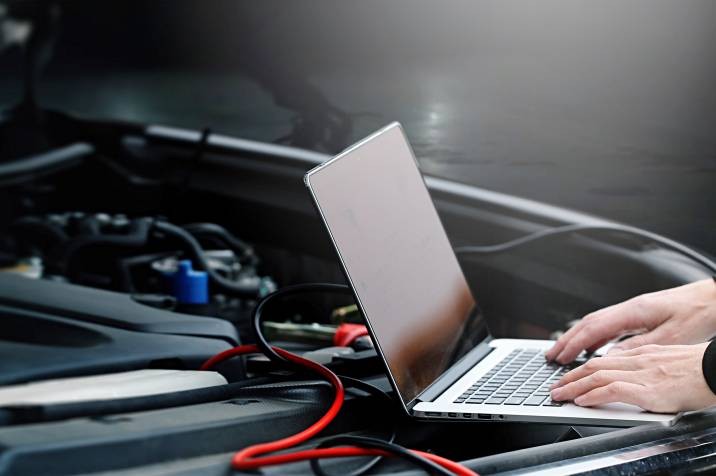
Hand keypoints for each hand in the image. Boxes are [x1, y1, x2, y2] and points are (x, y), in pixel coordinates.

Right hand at [545, 279, 715, 363]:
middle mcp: (629, 308)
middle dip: (567, 340)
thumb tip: (610, 356)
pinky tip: (592, 347)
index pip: (594, 328)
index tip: (560, 357)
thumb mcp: (668, 337)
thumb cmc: (698, 314)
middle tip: (551, 356)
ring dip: (577, 338)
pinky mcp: (639, 315)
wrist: (715, 298)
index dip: (574, 344)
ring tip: (564, 352)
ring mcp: (632, 310)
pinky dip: (594, 337)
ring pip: (596, 324)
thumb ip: (637, 346)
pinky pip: (608, 326)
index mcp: (633, 312)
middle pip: (588, 324)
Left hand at [550, 343, 715, 412]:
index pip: (604, 360)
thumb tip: (631, 378)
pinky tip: (582, 401)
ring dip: (573, 387)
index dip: (582, 368)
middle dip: (570, 377)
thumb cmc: (700, 370)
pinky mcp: (649, 390)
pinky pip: (613, 390)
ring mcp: (642, 375)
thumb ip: (646, 367)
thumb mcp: (667, 362)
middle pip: (594, 366)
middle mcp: (638, 361)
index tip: (569, 376)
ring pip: (597, 376)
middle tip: (555, 387)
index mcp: (642, 355)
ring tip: (559, 395)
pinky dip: (593, 395)